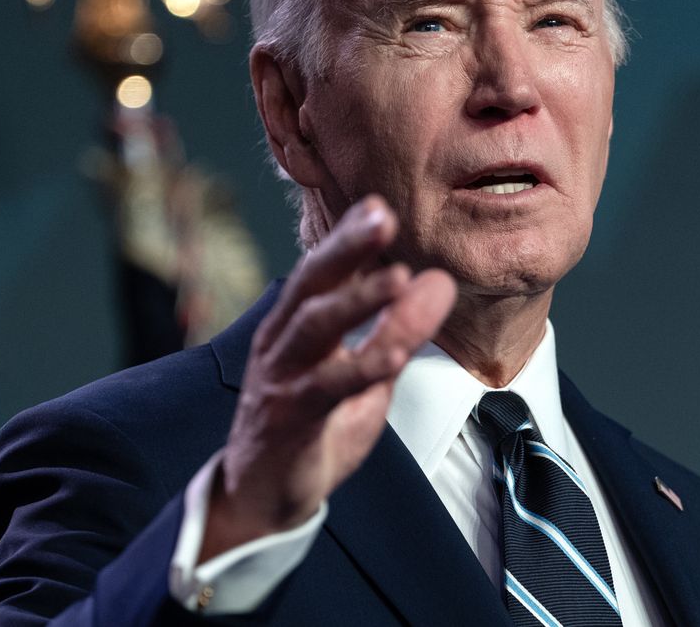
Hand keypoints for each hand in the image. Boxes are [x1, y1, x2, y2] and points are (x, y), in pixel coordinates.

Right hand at [200, 195, 455, 560]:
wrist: (262, 494)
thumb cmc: (311, 428)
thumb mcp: (364, 374)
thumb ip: (397, 330)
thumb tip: (438, 281)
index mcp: (295, 325)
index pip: (321, 269)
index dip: (347, 237)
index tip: (378, 205)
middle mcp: (281, 342)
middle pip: (311, 283)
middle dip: (345, 247)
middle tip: (381, 216)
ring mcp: (281, 378)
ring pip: (315, 327)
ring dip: (357, 300)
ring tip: (397, 277)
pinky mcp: (288, 417)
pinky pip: (325, 388)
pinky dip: (360, 368)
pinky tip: (393, 354)